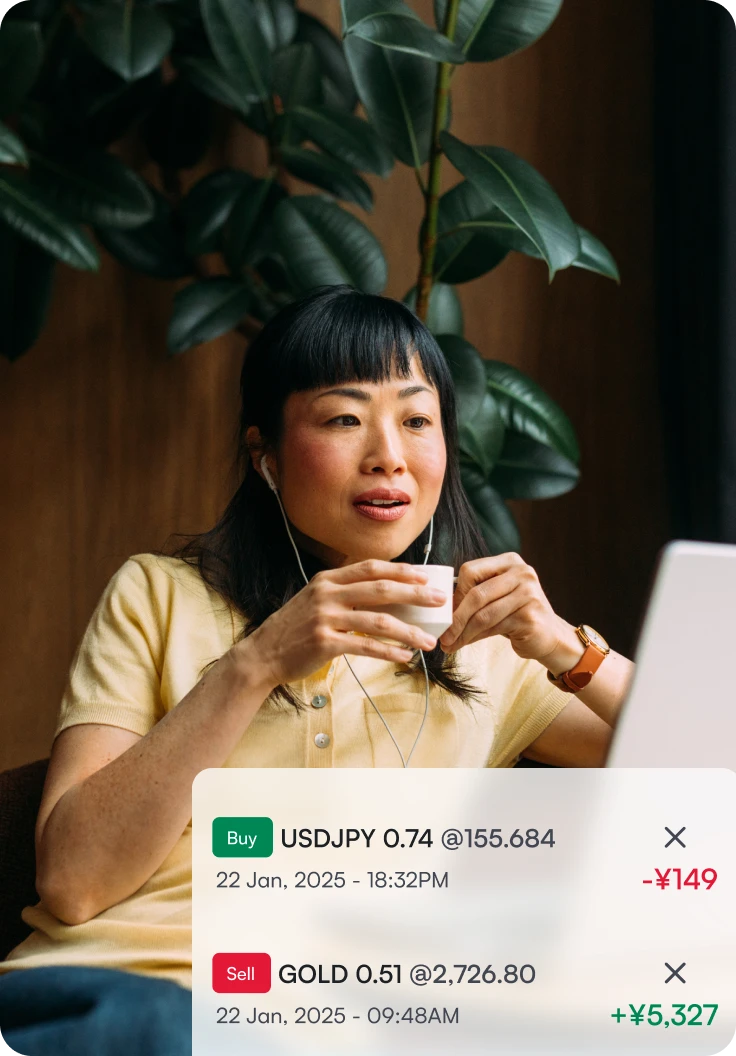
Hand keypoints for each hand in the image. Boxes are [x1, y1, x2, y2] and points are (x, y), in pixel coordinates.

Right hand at [239, 559, 445, 687]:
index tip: (426, 576)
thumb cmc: (295, 628)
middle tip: (439, 601)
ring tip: (428, 642)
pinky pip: (365, 647)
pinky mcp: (325, 643)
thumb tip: (390, 596)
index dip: (401, 570)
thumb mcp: (316, 600)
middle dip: (415, 594)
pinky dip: (389, 652)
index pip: (371, 568)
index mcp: (328, 579)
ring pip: (378, 621)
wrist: (263, 654)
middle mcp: (327, 594)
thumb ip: (346, 594)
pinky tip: (404, 657)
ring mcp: (325, 618)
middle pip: (381, 589)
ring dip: (408, 631)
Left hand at [438, 552, 569, 663]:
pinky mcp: (530, 616)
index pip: (471, 571)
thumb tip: (441, 607)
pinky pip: (494, 628)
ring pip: (483, 614)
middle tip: (443, 634)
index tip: (445, 612)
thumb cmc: (516, 614)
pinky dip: (475, 637)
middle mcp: (522, 573)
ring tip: (450, 643)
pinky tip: (466, 643)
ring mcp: (528, 593)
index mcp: (509, 561)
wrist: (550, 636)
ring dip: (463, 632)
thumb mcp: (496, 596)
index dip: (455, 593)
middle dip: (456, 617)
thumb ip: (474, 593)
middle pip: (476, 594)